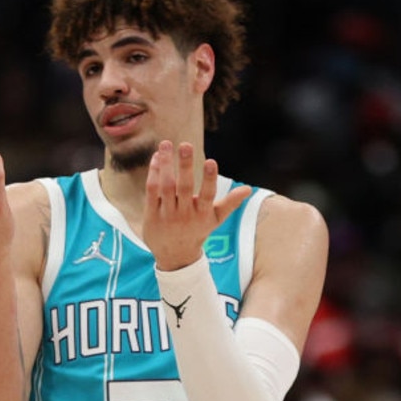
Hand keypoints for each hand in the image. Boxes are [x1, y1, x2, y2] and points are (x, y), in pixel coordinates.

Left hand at [142, 140, 250, 270]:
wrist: (174, 256)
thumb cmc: (197, 231)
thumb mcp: (215, 220)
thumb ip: (230, 203)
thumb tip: (249, 189)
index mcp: (202, 213)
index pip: (207, 194)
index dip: (209, 178)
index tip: (211, 161)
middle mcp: (184, 214)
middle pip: (184, 187)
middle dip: (185, 165)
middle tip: (186, 144)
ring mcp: (167, 214)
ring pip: (166, 186)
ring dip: (165, 164)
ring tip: (166, 144)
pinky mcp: (151, 214)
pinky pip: (152, 191)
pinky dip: (153, 174)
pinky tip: (155, 158)